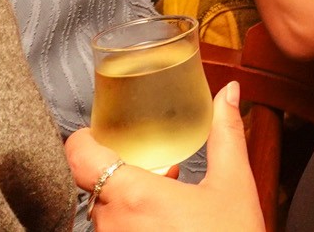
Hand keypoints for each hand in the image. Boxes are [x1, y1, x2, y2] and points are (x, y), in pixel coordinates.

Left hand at [64, 82, 264, 231]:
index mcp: (137, 195)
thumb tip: (229, 94)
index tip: (96, 132)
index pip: (79, 158)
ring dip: (125, 202)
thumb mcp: (233, 184)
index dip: (82, 140)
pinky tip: (162, 222)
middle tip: (144, 163)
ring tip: (160, 195)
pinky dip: (130, 223)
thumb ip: (226, 134)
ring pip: (104, 214)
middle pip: (94, 186)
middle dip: (118, 172)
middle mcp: (115, 224)